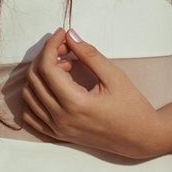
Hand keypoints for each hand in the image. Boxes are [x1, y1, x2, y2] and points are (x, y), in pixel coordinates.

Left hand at [19, 28, 170, 159]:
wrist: (142, 138)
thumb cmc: (132, 106)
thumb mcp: (114, 76)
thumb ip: (89, 54)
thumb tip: (69, 35)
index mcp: (75, 103)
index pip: (47, 67)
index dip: (51, 45)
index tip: (62, 34)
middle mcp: (61, 118)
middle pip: (35, 78)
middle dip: (46, 56)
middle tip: (65, 48)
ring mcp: (57, 129)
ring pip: (28, 95)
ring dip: (40, 75)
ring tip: (63, 68)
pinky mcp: (58, 135)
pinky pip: (30, 115)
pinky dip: (35, 96)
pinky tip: (53, 86)